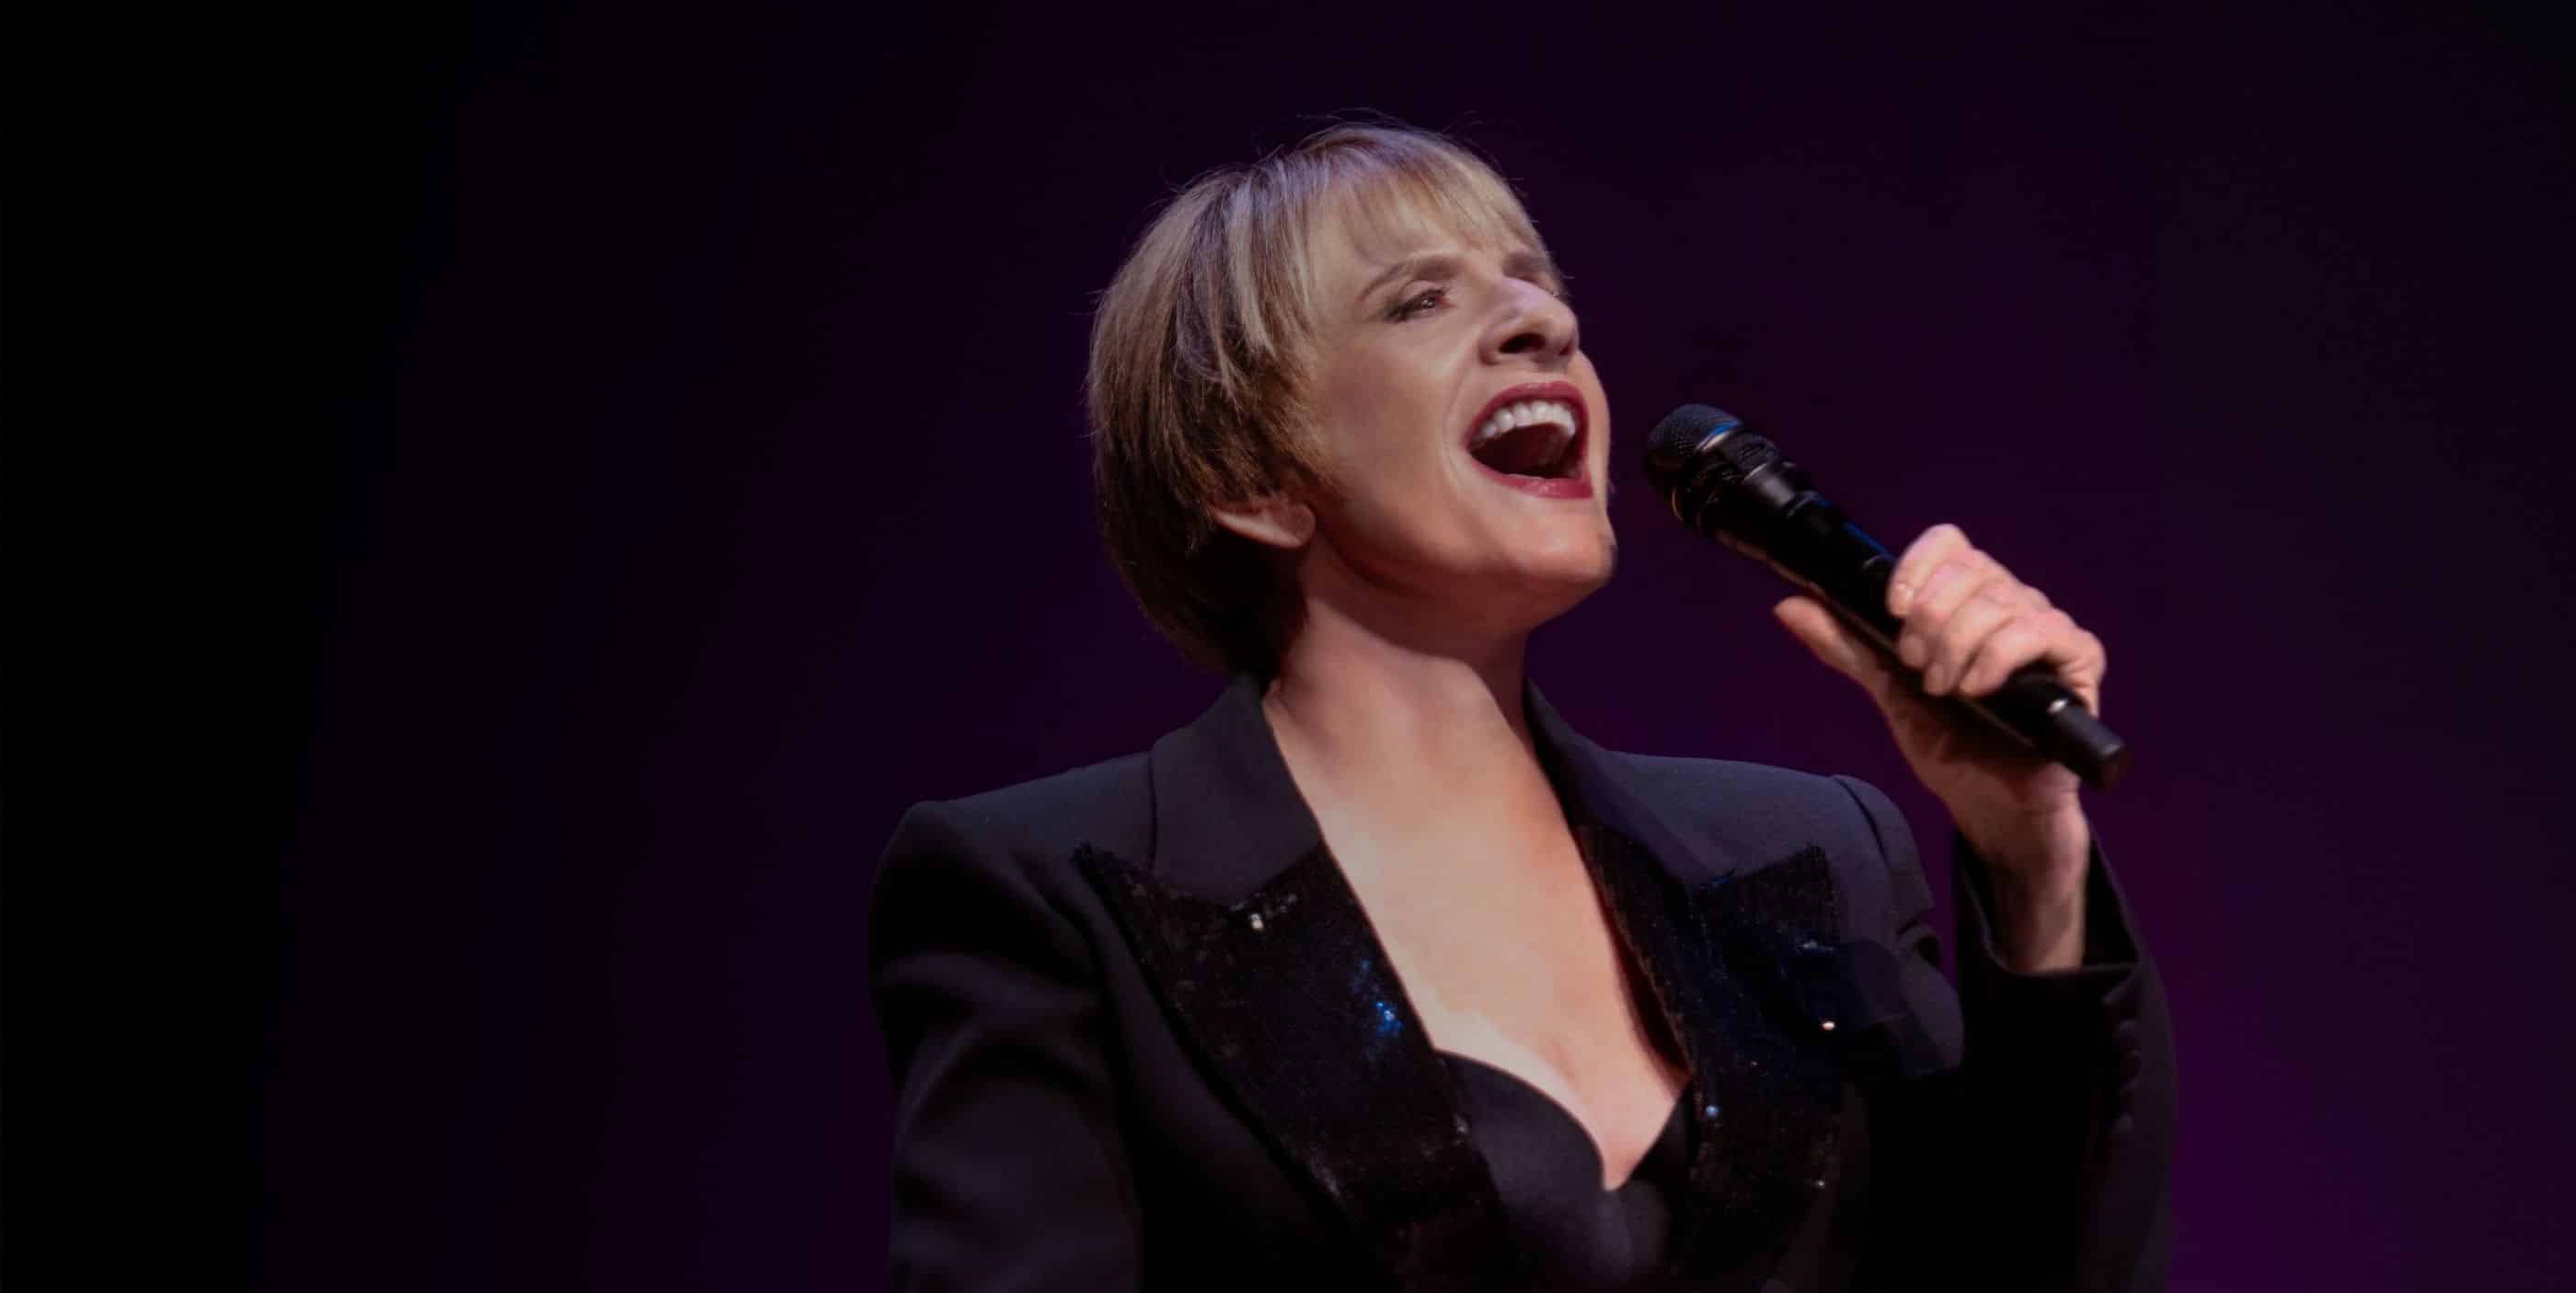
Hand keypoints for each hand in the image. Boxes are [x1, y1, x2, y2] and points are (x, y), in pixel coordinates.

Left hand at [1772, 524, 2102, 966]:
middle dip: (1929, 619)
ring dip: (1957, 647)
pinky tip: (1978, 689)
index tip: (1891, 610)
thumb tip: (1787, 605)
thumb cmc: (1949, 741)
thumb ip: (1846, 645)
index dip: (1916, 567)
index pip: (1949, 543)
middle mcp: (2011, 602)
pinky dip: (1999, 657)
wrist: (1987, 802)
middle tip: (1916, 668)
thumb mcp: (1888, 689)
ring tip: (1944, 690)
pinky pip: (2042, 629)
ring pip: (2000, 600)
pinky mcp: (2079, 657)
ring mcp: (2048, 626)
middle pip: (1971, 568)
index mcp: (1967, 599)